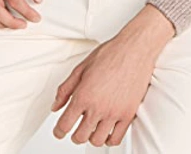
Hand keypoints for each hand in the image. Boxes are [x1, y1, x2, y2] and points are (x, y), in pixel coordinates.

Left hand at [50, 33, 157, 147]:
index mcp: (84, 95)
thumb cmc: (110, 54)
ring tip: (91, 128)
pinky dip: (108, 139)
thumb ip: (65, 89)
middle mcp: (98, 107)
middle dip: (74, 134)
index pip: (65, 125)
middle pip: (80, 137)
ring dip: (91, 137)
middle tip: (75, 128)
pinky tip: (106, 131)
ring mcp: (114, 113)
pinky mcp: (128, 114)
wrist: (135, 49)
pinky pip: (116, 138)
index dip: (58, 131)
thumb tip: (56, 106)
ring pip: (97, 141)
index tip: (59, 132)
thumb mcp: (81, 68)